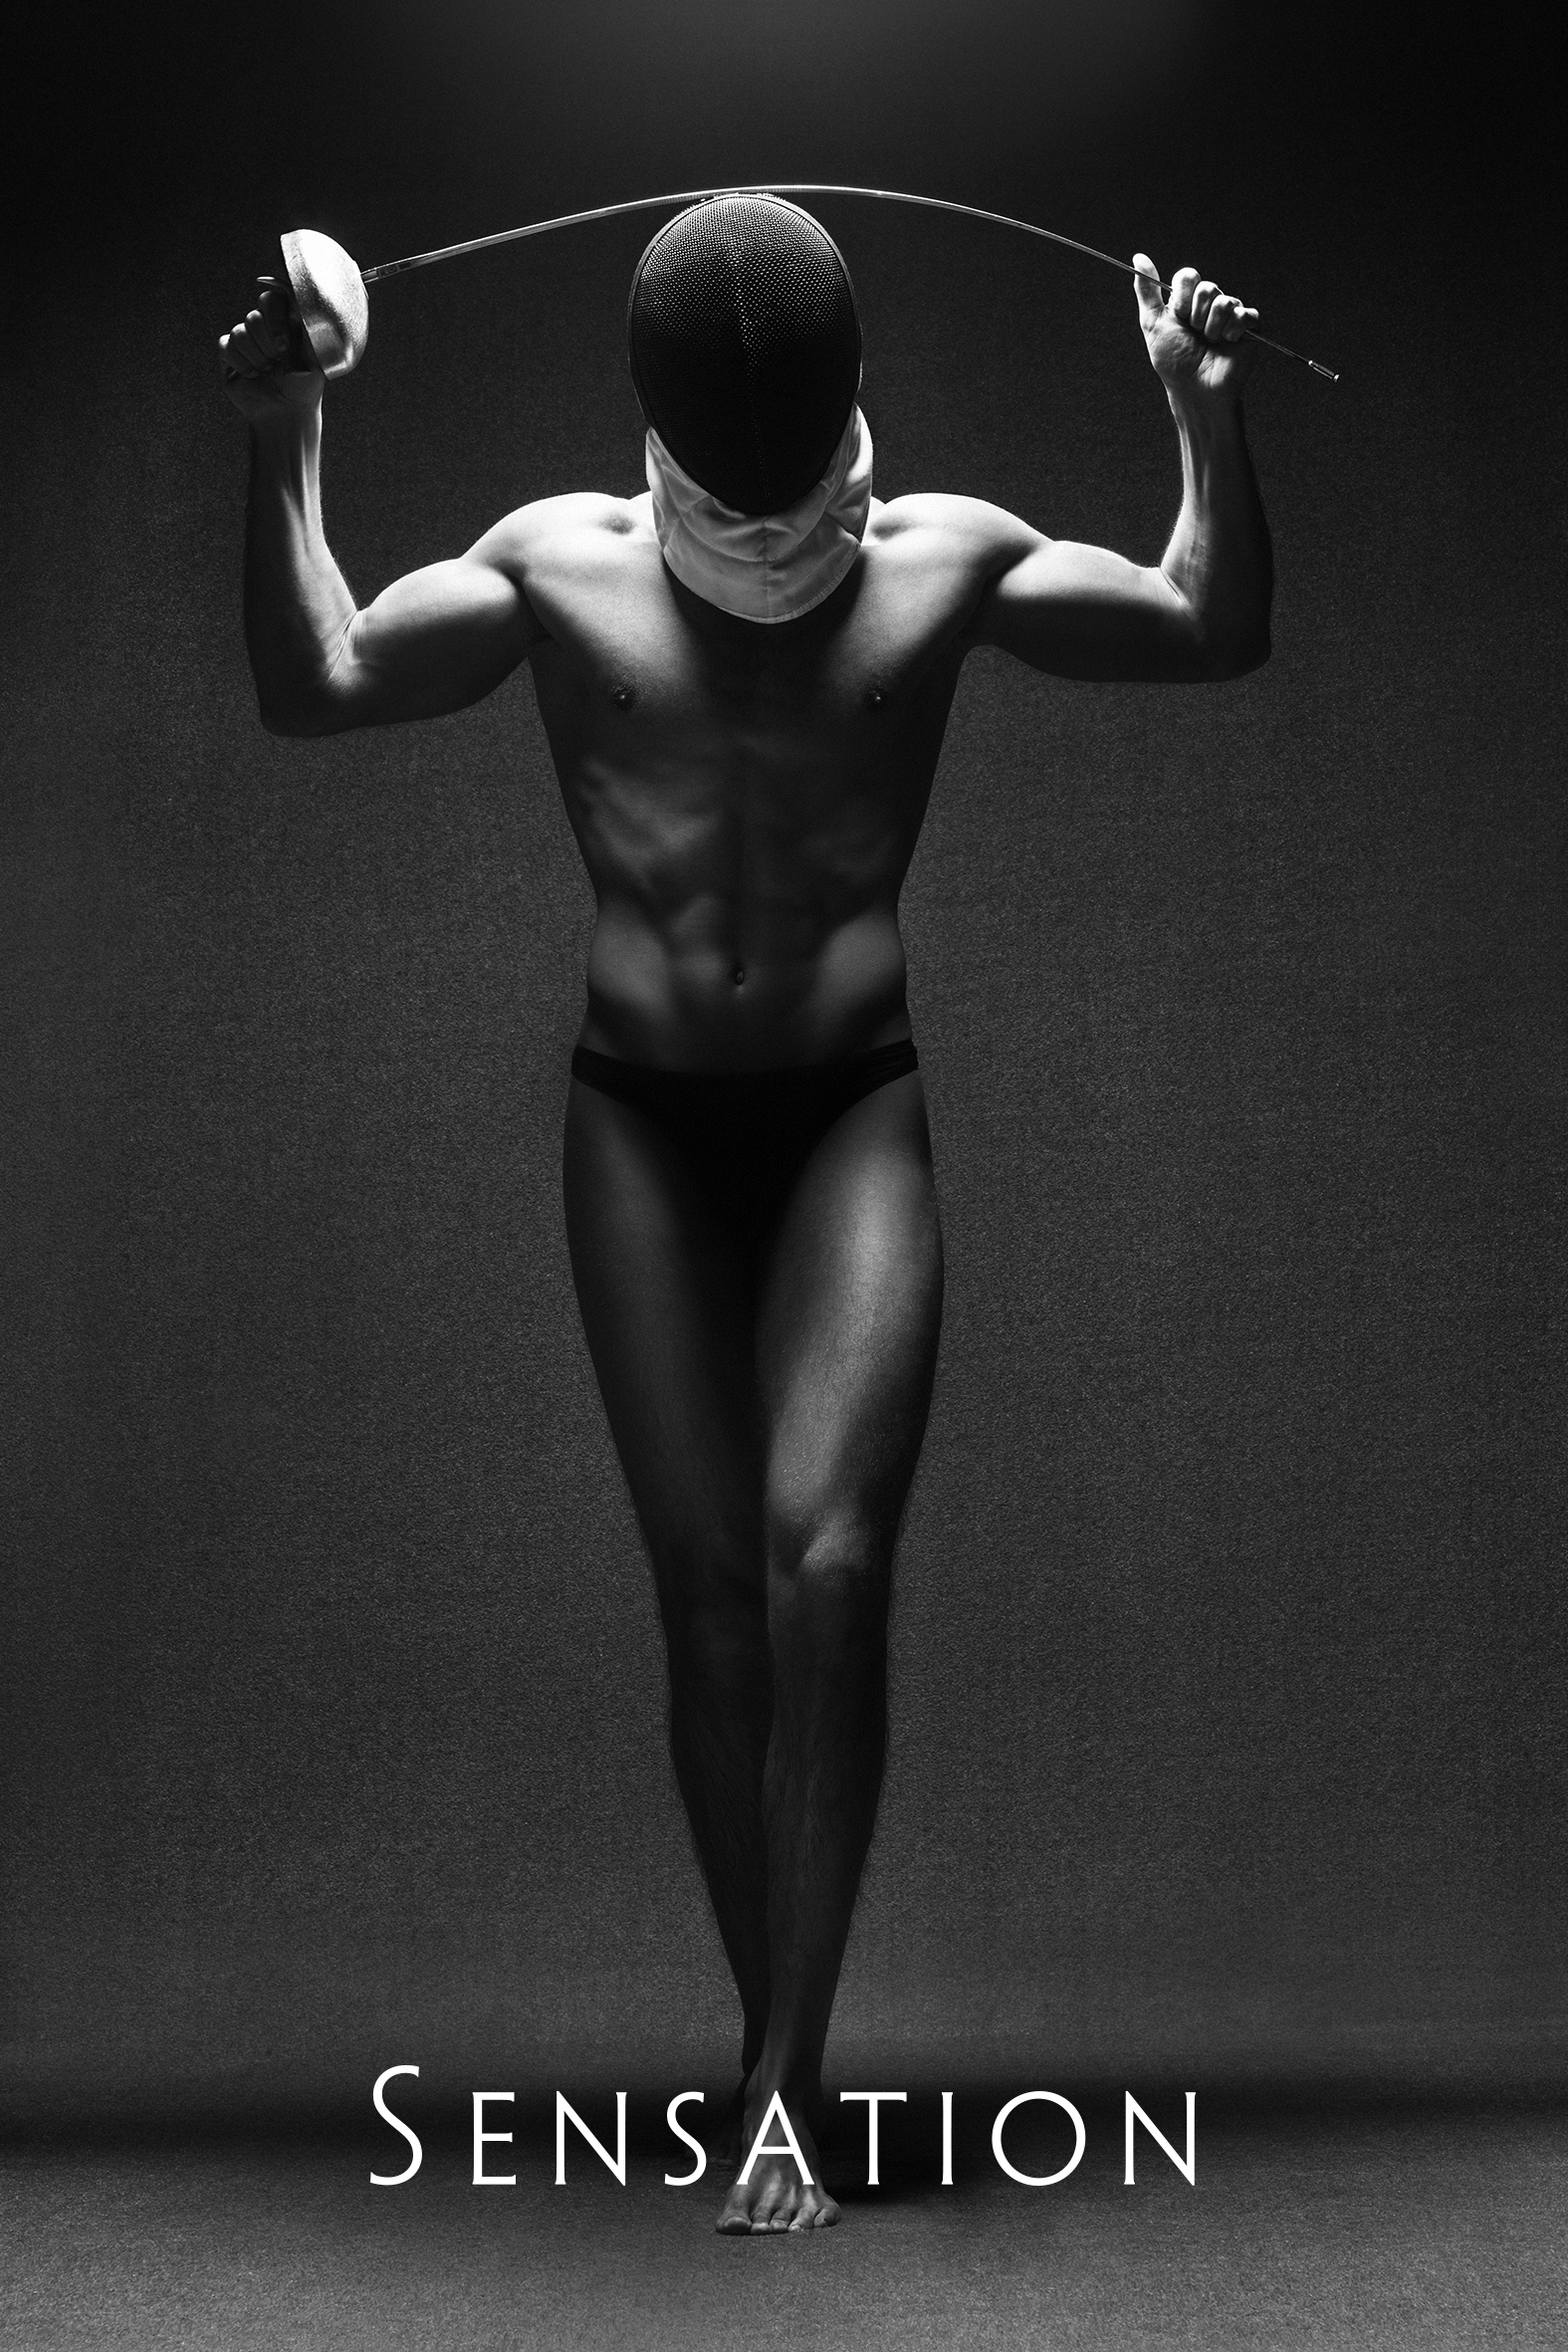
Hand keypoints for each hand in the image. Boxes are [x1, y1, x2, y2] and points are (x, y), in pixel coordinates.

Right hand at [218, 277, 323, 423]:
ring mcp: (246, 339)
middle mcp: (264, 328)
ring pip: (239, 332)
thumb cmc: (305, 387)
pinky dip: (240, 363)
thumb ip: (307, 331)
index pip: (273, 300)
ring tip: (267, 371)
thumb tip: (296, 306)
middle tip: (277, 362)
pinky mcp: (229, 354)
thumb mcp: (315, 359)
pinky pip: (225, 345)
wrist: (286, 413)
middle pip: (253, 316)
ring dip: (255, 357)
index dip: (274, 318)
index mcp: (285, 322)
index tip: (284, 345)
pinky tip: (252, 375)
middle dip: (266, 344)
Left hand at [1133, 254, 1258, 402]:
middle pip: (1208, 287)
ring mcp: (1231, 314)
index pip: (1189, 276)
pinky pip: (1245, 315)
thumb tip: (1139, 257)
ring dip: (1213, 328)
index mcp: (1189, 301)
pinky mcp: (1249, 326)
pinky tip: (1227, 344)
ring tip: (1211, 343)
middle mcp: (1210, 304)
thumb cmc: (1173, 363)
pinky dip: (1233, 332)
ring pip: (1225, 302)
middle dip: (1197, 316)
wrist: (1194, 390)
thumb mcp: (1153, 324)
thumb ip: (1147, 291)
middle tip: (1196, 335)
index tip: (1179, 318)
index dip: (1183, 298)